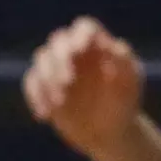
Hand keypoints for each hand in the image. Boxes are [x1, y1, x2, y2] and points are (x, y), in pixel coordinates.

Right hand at [23, 16, 145, 160]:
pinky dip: (36, 96)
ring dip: (47, 78)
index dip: (80, 35)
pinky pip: (31, 82)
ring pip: (41, 57)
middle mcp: (74, 52)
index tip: (79, 50)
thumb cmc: (124, 105)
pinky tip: (45, 114)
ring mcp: (56, 67)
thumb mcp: (130, 84)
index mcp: (98, 46)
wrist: (109, 133)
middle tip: (67, 82)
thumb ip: (125, 63)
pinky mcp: (42, 84)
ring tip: (60, 102)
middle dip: (60, 59)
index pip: (85, 27)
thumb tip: (112, 45)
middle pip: (58, 40)